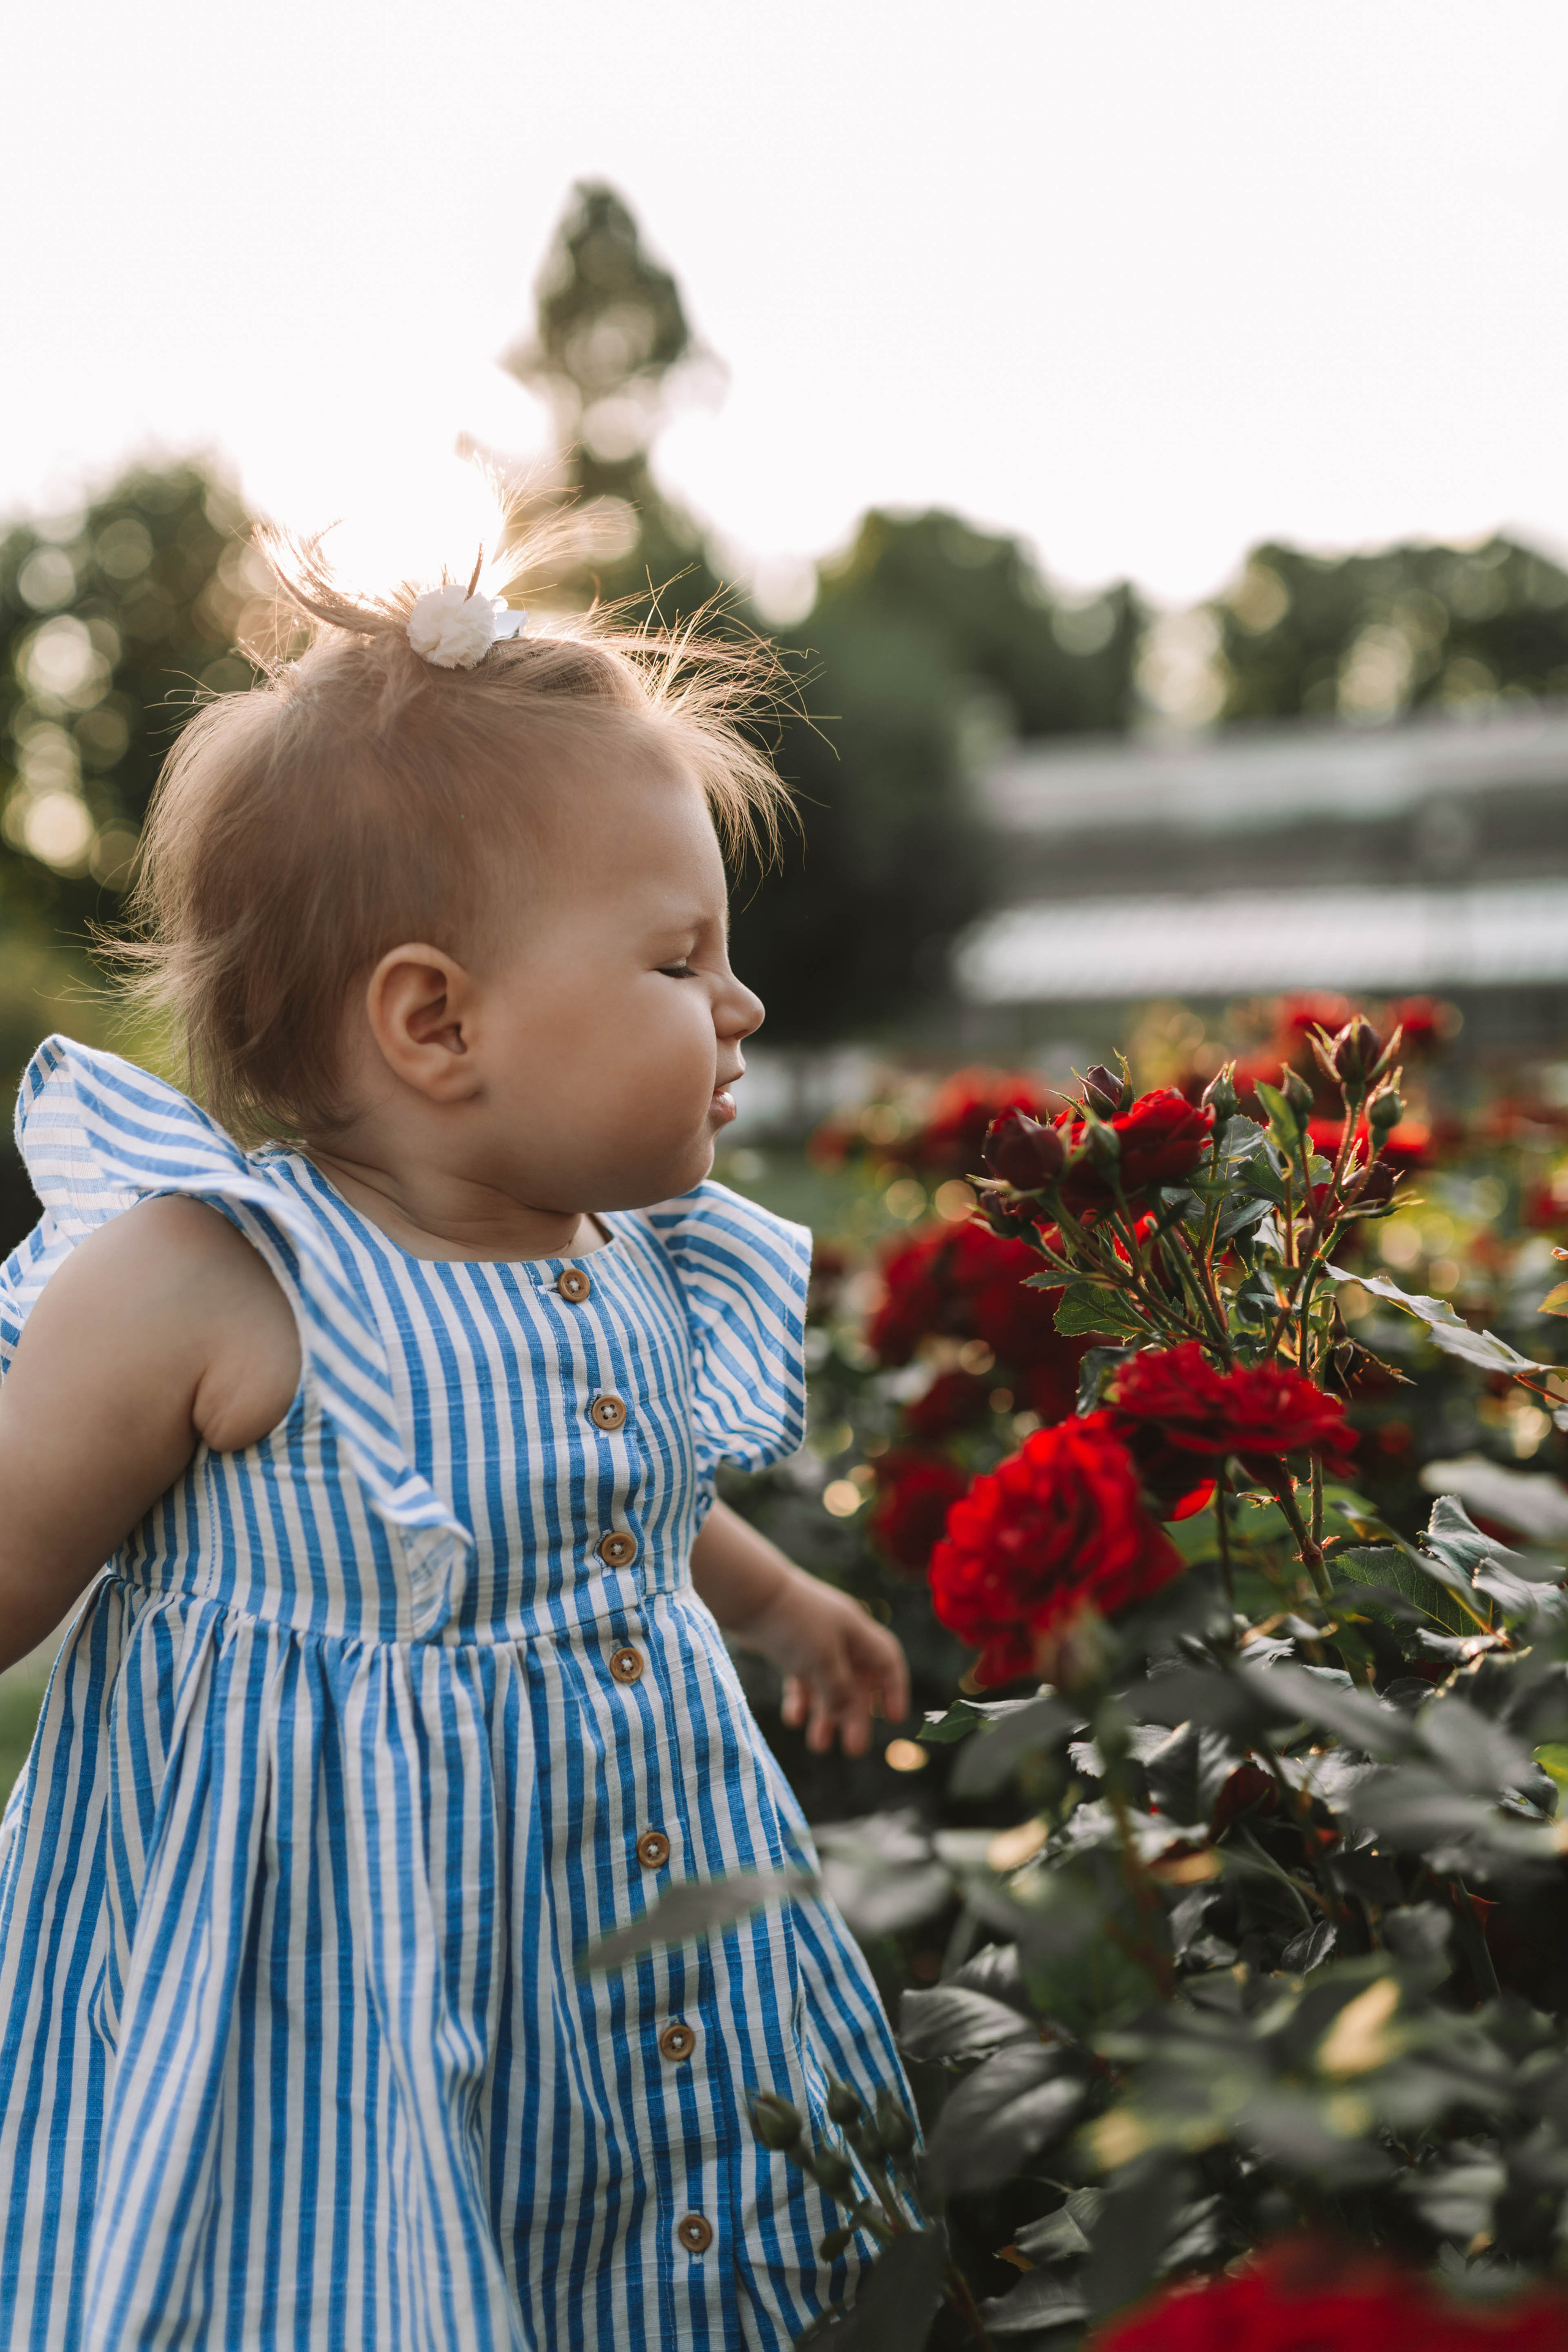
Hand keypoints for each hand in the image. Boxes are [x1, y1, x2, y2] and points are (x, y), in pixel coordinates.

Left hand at [739, 1571, 910, 1756]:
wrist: (750, 1594)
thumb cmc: (794, 1624)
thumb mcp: (822, 1662)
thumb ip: (838, 1691)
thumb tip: (847, 1714)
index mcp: (857, 1632)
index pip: (887, 1662)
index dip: (894, 1691)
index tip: (892, 1720)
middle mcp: (840, 1635)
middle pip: (856, 1681)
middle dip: (856, 1716)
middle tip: (854, 1750)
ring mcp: (813, 1640)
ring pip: (827, 1683)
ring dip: (825, 1714)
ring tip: (818, 1746)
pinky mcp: (789, 1645)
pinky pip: (802, 1678)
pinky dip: (800, 1699)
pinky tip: (793, 1720)